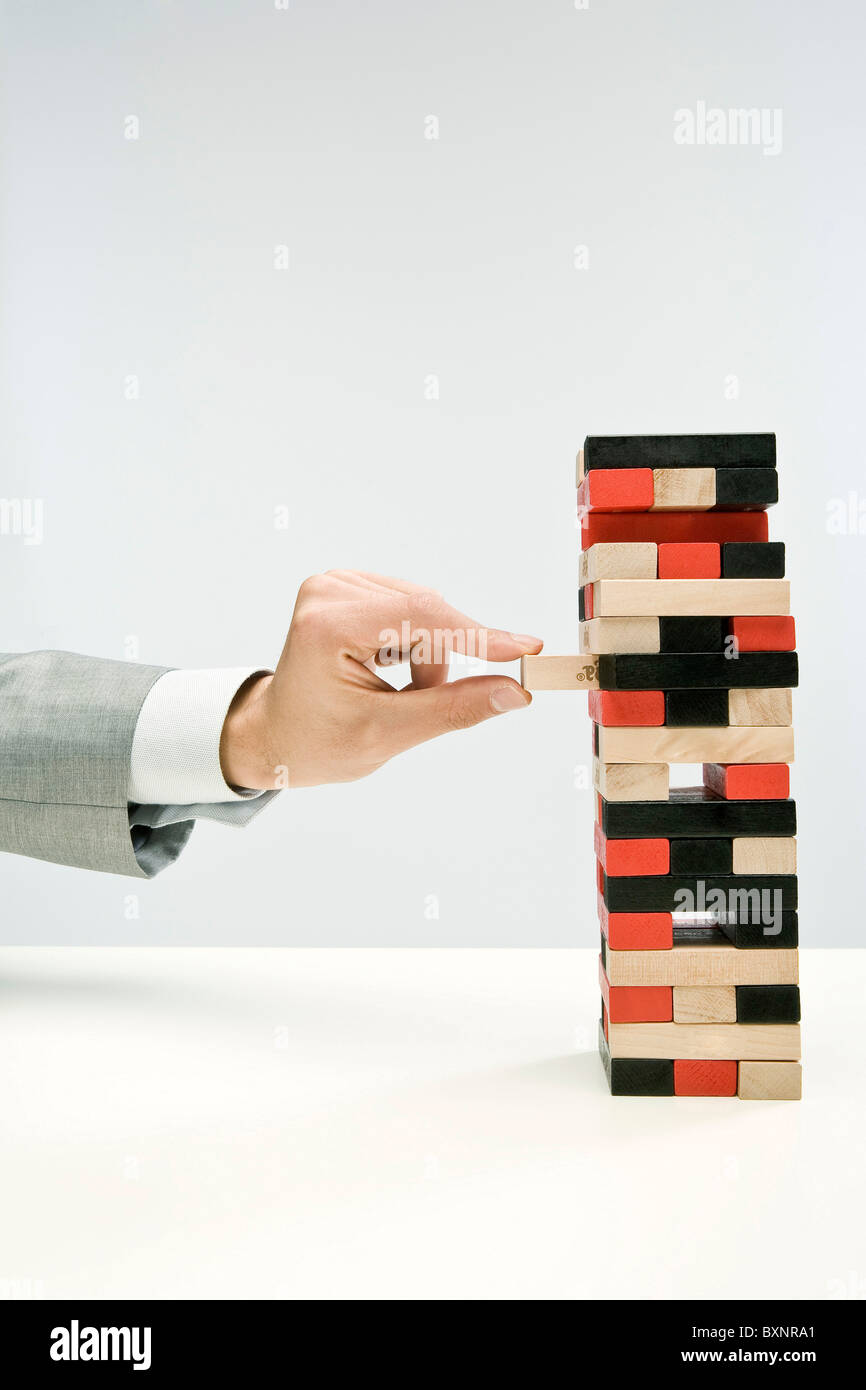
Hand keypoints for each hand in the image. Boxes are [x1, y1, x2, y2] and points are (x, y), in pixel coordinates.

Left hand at [219, 570, 542, 789]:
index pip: (422, 617)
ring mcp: (336, 583)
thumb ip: (454, 709)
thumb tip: (515, 691)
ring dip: (428, 656)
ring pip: (424, 611)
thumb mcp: (387, 734)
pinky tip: (388, 669)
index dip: (479, 635)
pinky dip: (415, 645)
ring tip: (397, 692)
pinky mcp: (348, 587)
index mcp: (326, 624)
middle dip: (441, 659)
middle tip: (429, 699)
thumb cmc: (318, 743)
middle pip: (427, 611)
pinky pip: (410, 609)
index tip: (527, 649)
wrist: (278, 737)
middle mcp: (329, 590)